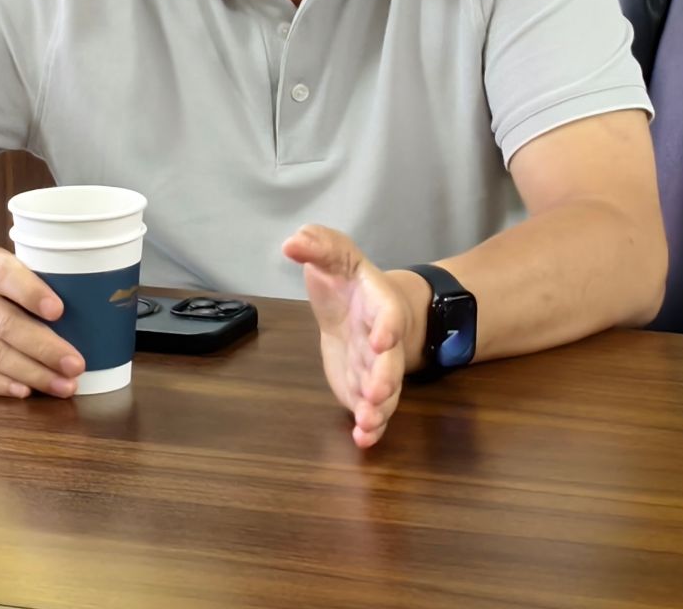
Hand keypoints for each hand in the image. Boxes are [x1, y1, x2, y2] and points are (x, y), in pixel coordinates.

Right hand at [0, 247, 84, 398]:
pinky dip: (0, 385)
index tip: (59, 311)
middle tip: (76, 364)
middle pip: (5, 324)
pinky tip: (26, 391)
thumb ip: (28, 284)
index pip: (6, 275)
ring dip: (33, 374)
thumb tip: (85, 316)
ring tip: (64, 385)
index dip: (32, 293)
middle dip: (45, 348)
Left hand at [282, 225, 419, 447]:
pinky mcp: (363, 388)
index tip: (381, 341)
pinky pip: (372, 411)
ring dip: (378, 409)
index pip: (387, 314)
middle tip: (377, 392)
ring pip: (384, 392)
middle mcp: (382, 339)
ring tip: (367, 424)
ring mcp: (375, 368)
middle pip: (389, 362)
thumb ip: (316, 244)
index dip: (387, 327)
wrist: (357, 305)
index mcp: (378, 302)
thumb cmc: (346, 279)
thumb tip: (292, 242)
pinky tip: (362, 440)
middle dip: (385, 378)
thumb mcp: (332, 253)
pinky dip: (371, 427)